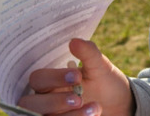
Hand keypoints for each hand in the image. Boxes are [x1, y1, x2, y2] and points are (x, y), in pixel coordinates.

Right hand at [18, 38, 134, 115]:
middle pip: (29, 103)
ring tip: (96, 107)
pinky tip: (94, 114)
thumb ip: (88, 53)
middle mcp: (45, 100)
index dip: (54, 77)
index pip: (37, 79)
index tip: (77, 75)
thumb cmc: (104, 82)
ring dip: (69, 115)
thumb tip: (74, 41)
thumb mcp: (100, 66)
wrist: (120, 103)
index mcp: (50, 81)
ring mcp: (51, 114)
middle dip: (54, 101)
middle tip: (78, 98)